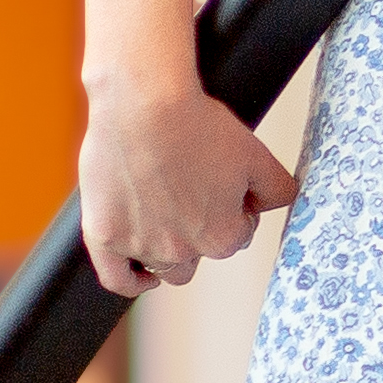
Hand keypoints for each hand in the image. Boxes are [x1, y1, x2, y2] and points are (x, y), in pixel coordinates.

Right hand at [78, 77, 299, 295]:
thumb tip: (279, 204)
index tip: (224, 187)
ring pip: (162, 266)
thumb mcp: (256, 154)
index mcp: (222, 237)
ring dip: (168, 250)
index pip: (238, 236)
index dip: (235, 210)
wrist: (143, 103)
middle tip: (191, 190)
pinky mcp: (104, 235)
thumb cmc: (197, 123)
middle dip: (201, 229)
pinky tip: (140, 273)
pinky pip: (116, 277)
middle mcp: (182, 252)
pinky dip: (130, 280)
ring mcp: (140, 246)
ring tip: (166, 216)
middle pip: (199, 254)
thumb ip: (277, 189)